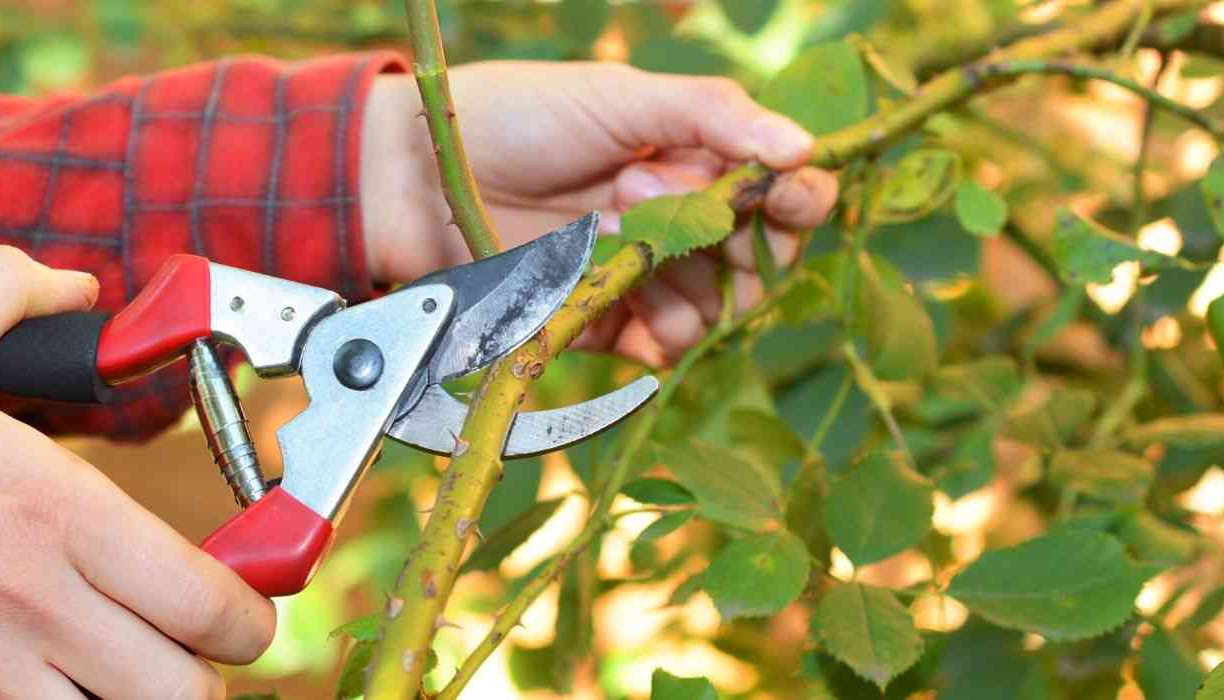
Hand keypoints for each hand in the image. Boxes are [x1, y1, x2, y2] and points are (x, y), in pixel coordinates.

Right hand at [0, 246, 274, 698]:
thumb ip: (12, 295)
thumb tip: (78, 287)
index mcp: (56, 510)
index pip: (209, 603)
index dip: (249, 621)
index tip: (243, 617)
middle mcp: (32, 600)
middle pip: (180, 692)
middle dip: (198, 681)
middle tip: (180, 657)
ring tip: (107, 679)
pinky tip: (33, 692)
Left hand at [360, 61, 839, 365]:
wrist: (419, 175)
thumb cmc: (518, 117)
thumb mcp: (621, 97)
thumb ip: (713, 115)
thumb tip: (804, 148)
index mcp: (694, 159)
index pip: (780, 193)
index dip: (796, 199)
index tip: (787, 195)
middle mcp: (678, 220)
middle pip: (758, 261)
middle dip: (734, 240)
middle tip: (658, 198)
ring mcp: (642, 276)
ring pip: (715, 308)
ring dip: (686, 278)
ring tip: (614, 228)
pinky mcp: (602, 322)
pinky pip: (662, 346)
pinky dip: (660, 332)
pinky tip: (624, 296)